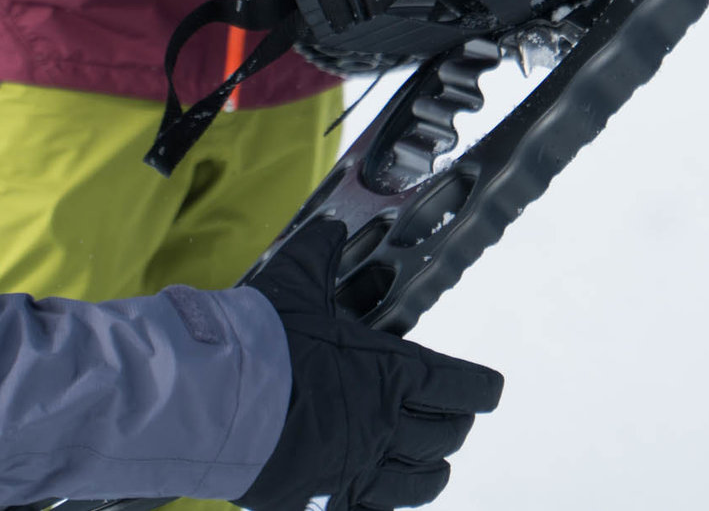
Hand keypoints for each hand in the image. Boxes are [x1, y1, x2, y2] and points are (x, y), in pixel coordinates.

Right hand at [237, 220, 502, 510]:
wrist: (218, 401)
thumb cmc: (260, 341)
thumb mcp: (294, 284)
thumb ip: (318, 254)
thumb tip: (329, 225)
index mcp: (390, 373)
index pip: (461, 387)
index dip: (482, 389)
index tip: (491, 389)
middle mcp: (385, 425)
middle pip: (445, 435)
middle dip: (455, 426)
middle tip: (454, 419)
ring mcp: (359, 468)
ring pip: (420, 482)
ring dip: (433, 471)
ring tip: (435, 466)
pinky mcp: (327, 499)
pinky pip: (375, 510)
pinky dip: (387, 503)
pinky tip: (385, 497)